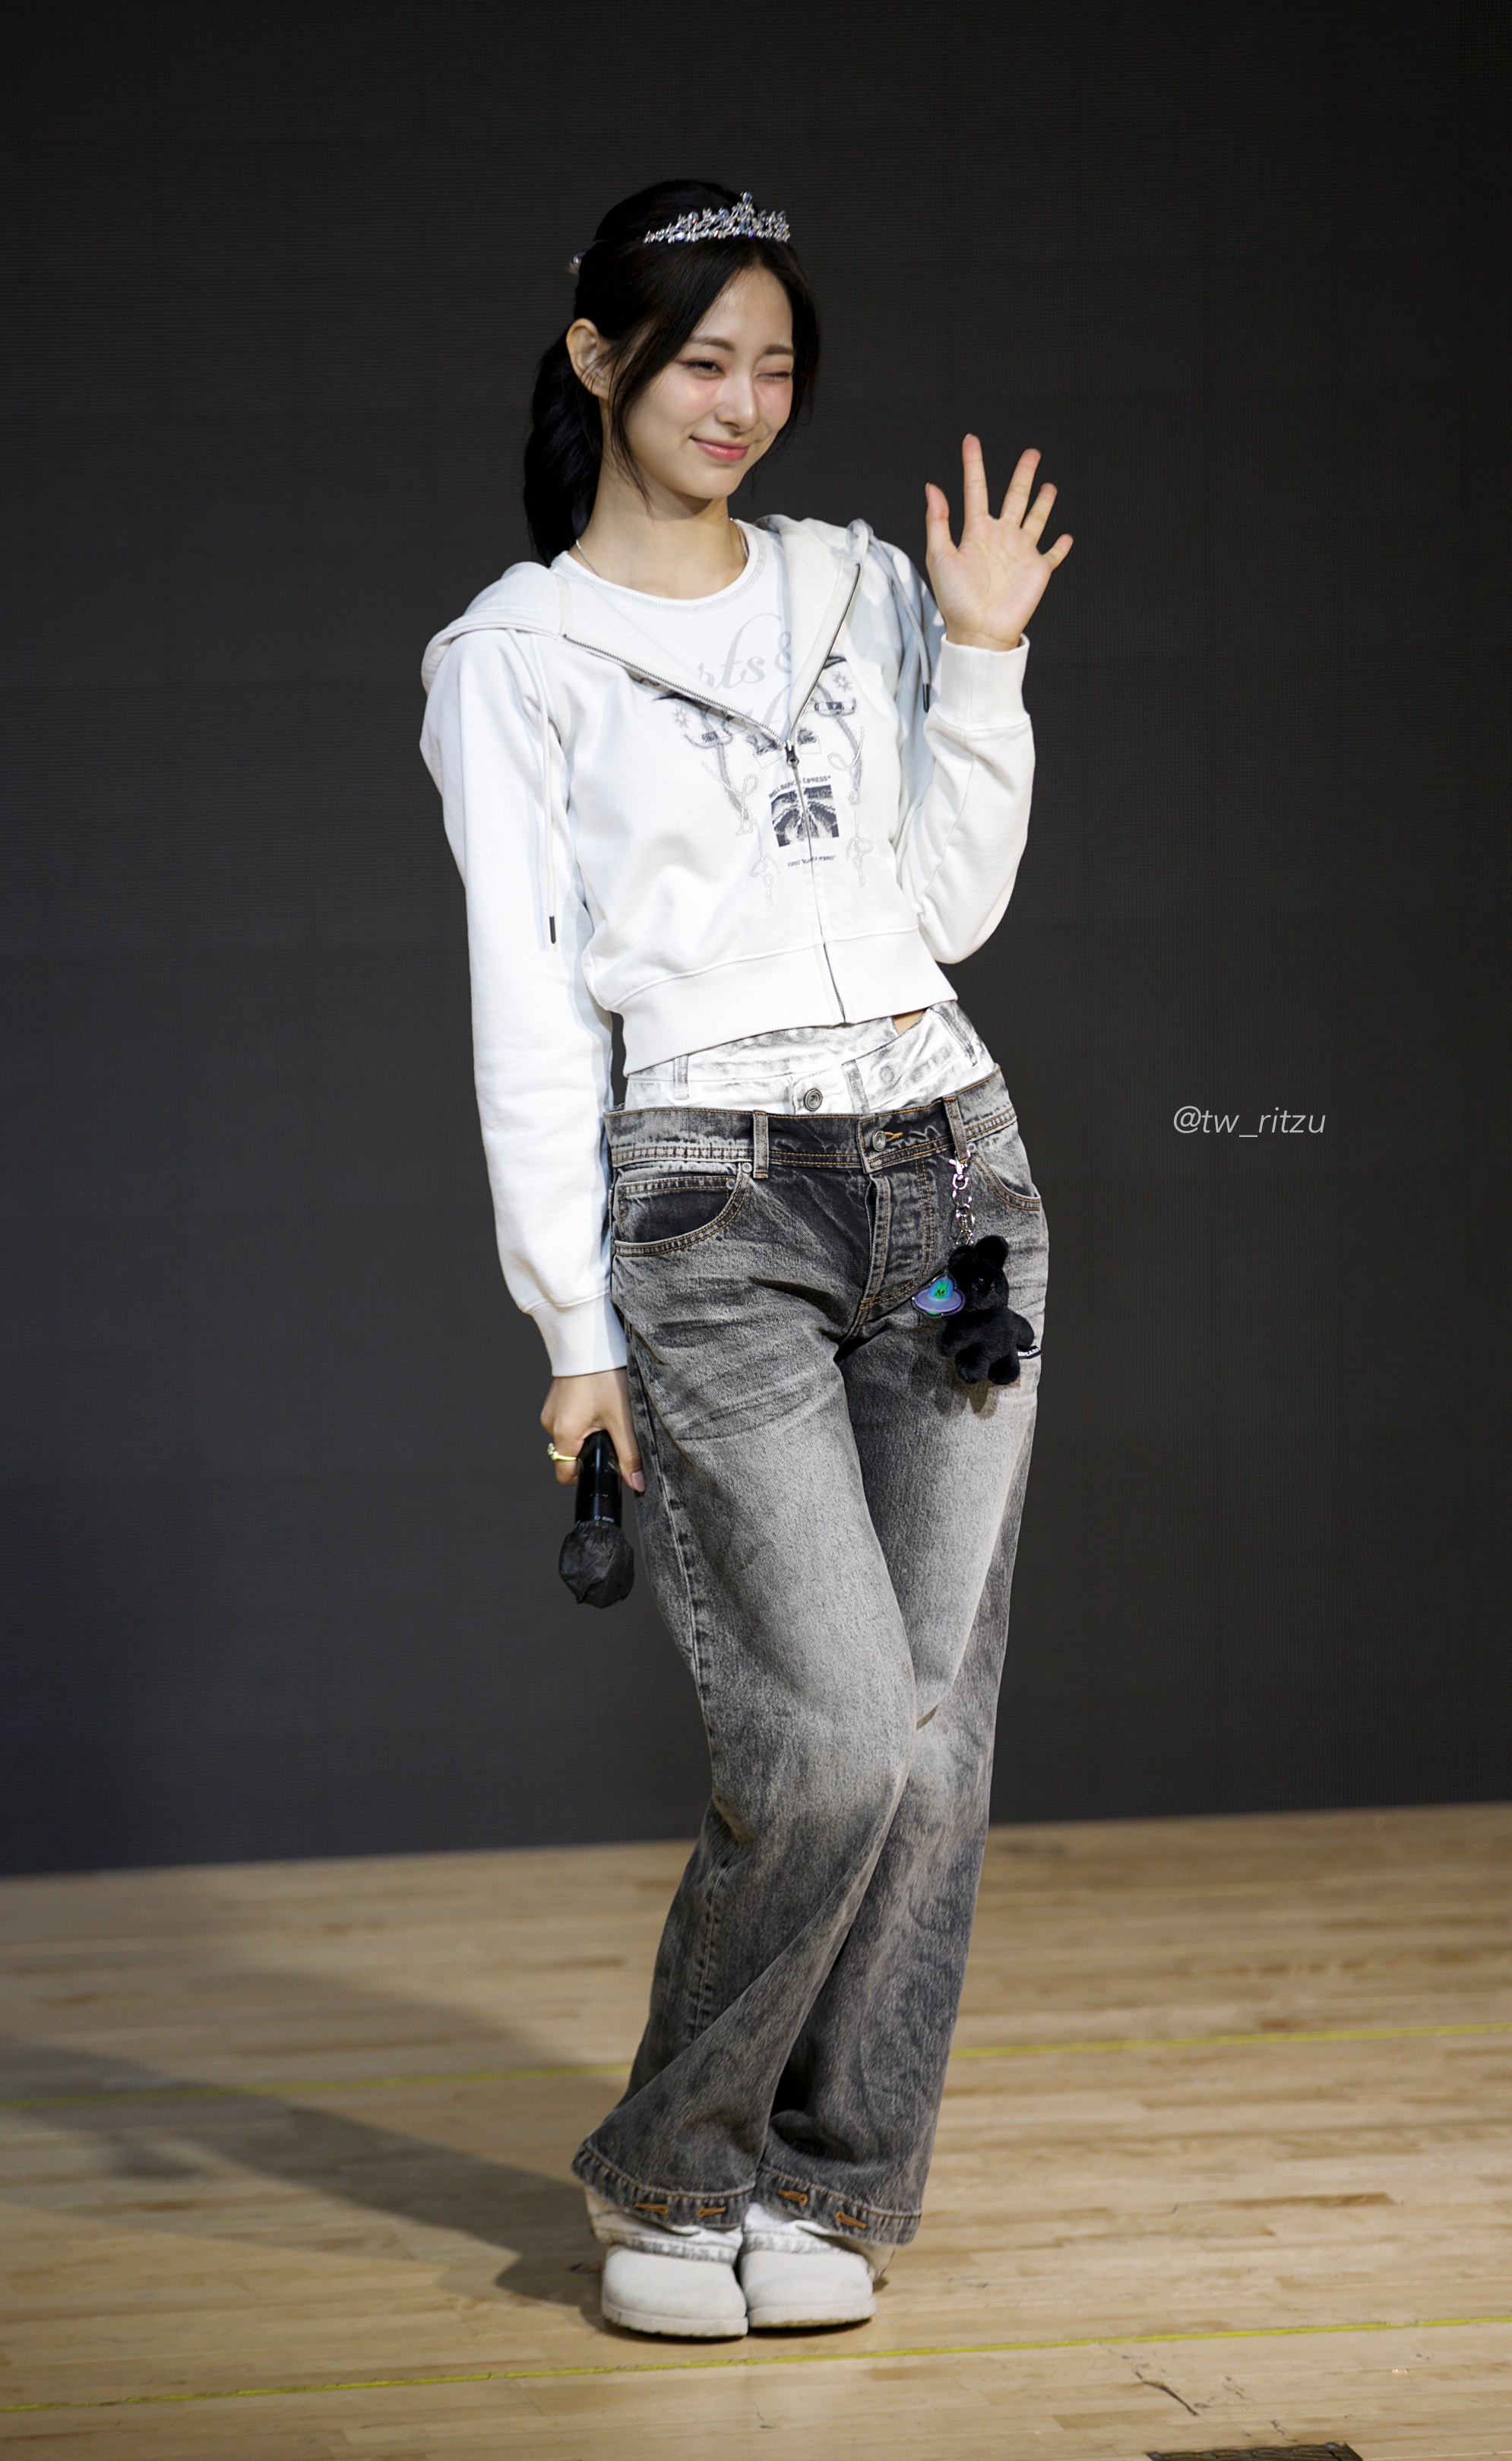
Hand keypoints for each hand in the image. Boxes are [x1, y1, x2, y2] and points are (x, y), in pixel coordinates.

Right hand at [541, 1369, 644, 1491]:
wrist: (590, 1339)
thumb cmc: (604, 1376)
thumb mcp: (622, 1419)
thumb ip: (629, 1455)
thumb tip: (636, 1484)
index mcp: (564, 1433)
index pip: (566, 1474)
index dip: (587, 1475)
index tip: (606, 1464)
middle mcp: (551, 1424)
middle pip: (570, 1454)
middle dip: (591, 1450)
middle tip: (612, 1432)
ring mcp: (551, 1410)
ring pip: (570, 1436)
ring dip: (588, 1433)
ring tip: (605, 1413)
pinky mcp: (555, 1399)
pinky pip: (568, 1419)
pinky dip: (582, 1418)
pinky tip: (597, 1403)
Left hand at [924, 439, 1071, 650]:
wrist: (979, 631)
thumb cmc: (956, 599)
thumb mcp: (940, 556)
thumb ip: (938, 521)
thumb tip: (932, 487)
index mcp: (976, 532)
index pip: (976, 489)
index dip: (973, 464)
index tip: (970, 440)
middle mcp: (1000, 537)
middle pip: (1014, 497)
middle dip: (1023, 475)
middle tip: (1031, 454)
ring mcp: (1020, 552)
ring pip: (1035, 519)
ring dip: (1042, 502)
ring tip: (1048, 485)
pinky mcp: (1037, 569)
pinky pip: (1052, 554)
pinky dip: (1060, 546)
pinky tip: (1065, 536)